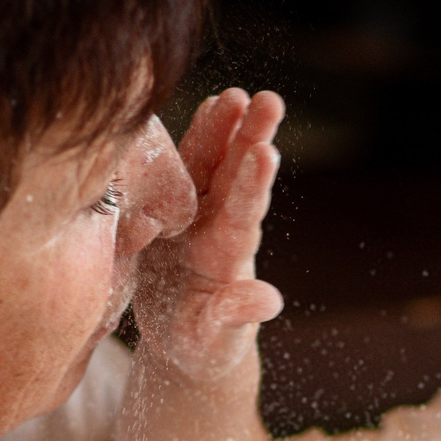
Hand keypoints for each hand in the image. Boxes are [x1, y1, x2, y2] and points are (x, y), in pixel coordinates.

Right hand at [133, 88, 285, 380]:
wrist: (182, 339)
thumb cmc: (201, 346)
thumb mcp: (214, 342)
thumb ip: (235, 318)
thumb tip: (269, 301)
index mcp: (227, 257)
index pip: (243, 215)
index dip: (252, 185)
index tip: (265, 152)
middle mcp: (216, 226)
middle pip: (236, 178)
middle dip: (250, 139)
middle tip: (268, 101)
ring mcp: (196, 214)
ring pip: (211, 164)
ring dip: (222, 129)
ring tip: (234, 93)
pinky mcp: (171, 209)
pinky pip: (180, 169)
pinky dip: (190, 138)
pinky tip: (202, 104)